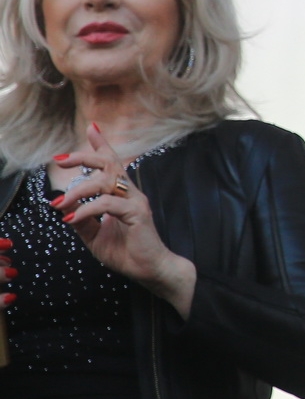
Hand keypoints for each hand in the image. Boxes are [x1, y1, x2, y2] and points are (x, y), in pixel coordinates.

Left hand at [50, 123, 195, 318]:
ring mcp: (136, 201)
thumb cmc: (126, 251)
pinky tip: (73, 219)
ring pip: (105, 181)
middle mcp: (130, 192)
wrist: (149, 269)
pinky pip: (109, 204)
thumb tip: (64, 206)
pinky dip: (88, 210)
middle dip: (83, 157)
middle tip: (60, 159)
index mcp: (122, 194)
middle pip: (108, 163)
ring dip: (78, 190)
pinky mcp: (138, 213)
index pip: (112, 163)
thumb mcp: (95, 235)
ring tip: (60, 204)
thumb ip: (82, 219)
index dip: (102, 145)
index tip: (91, 128)